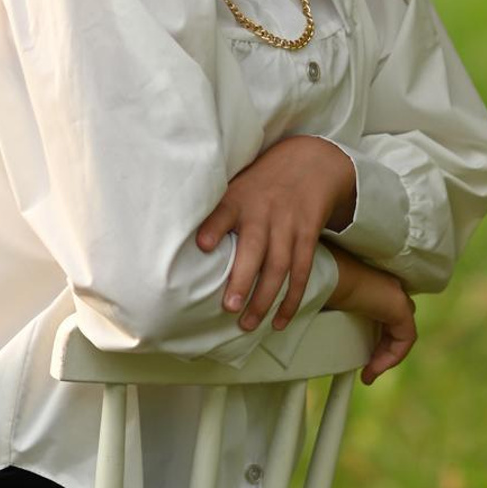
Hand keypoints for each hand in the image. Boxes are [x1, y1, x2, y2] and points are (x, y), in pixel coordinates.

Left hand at [194, 135, 356, 332]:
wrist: (311, 163)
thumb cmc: (261, 183)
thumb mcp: (236, 186)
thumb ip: (214, 211)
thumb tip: (175, 239)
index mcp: (240, 199)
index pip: (224, 212)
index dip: (214, 228)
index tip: (203, 245)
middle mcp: (265, 213)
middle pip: (255, 249)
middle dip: (243, 279)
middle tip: (229, 308)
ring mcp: (288, 225)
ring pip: (279, 266)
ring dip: (264, 298)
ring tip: (248, 324)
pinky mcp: (308, 236)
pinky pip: (301, 271)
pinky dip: (291, 299)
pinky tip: (279, 321)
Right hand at [326, 249, 417, 384]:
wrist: (328, 277)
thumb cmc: (321, 286)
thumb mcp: (328, 305)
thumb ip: (334, 315)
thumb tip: (309, 336)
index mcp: (373, 285)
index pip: (384, 316)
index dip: (377, 340)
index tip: (361, 357)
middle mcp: (388, 289)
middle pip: (394, 326)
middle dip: (382, 350)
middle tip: (367, 369)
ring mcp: (396, 296)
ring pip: (401, 333)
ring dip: (386, 356)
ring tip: (369, 373)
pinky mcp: (400, 307)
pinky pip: (406, 337)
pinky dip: (394, 356)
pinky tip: (376, 368)